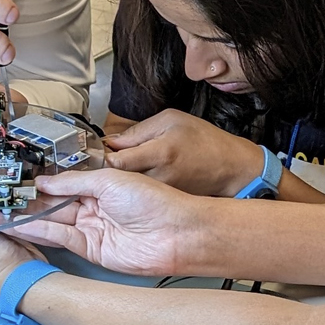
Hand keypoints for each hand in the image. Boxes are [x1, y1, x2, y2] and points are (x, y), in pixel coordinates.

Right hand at [4, 168, 203, 275]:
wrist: (175, 232)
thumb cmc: (154, 200)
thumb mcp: (109, 179)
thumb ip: (74, 182)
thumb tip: (46, 181)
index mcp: (100, 186)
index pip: (63, 185)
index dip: (40, 184)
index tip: (17, 182)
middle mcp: (94, 208)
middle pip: (54, 206)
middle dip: (27, 204)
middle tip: (0, 200)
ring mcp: (92, 229)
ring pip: (53, 223)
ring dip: (27, 220)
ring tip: (0, 215)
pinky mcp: (91, 250)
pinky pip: (61, 238)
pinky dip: (40, 232)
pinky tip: (21, 226)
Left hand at [102, 110, 263, 196]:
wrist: (231, 168)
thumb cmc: (205, 141)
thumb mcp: (171, 120)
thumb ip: (138, 131)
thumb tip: (110, 142)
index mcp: (160, 153)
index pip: (114, 161)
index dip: (99, 157)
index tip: (93, 152)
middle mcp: (158, 177)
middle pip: (115, 180)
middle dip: (103, 173)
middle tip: (96, 165)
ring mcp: (161, 194)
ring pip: (125, 191)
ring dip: (115, 184)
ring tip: (115, 173)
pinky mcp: (163, 205)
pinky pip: (138, 197)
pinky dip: (130, 191)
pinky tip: (133, 183)